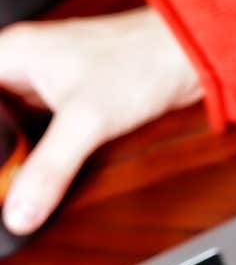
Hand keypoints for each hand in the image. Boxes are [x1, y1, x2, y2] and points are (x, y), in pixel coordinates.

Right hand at [0, 7, 202, 234]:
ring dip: (4, 146)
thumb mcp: (86, 120)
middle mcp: (21, 61)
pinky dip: (25, 146)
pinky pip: (29, 123)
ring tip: (5, 179)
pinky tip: (27, 169)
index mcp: (10, 52)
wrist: (187, 52)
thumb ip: (48, 168)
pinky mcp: (65, 94)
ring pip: (4, 118)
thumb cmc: (141, 61)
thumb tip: (17, 212)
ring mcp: (42, 78)